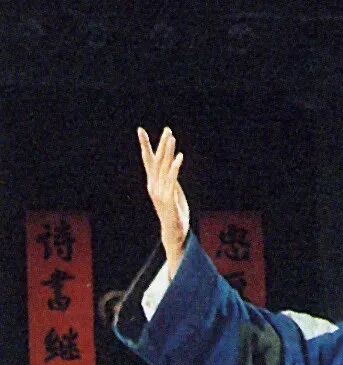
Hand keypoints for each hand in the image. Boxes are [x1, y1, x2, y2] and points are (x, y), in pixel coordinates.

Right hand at [138, 126, 189, 277]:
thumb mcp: (172, 193)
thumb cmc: (174, 213)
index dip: (145, 145)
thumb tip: (171, 165)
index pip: (148, 161)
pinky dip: (175, 167)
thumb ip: (170, 179)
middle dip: (161, 144)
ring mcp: (160, 192)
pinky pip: (172, 179)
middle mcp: (154, 186)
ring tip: (172, 138)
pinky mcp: (168, 199)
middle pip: (157, 160)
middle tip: (167, 129)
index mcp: (153, 183)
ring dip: (168, 152)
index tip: (140, 130)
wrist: (173, 233)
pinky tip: (179, 157)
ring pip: (164, 167)